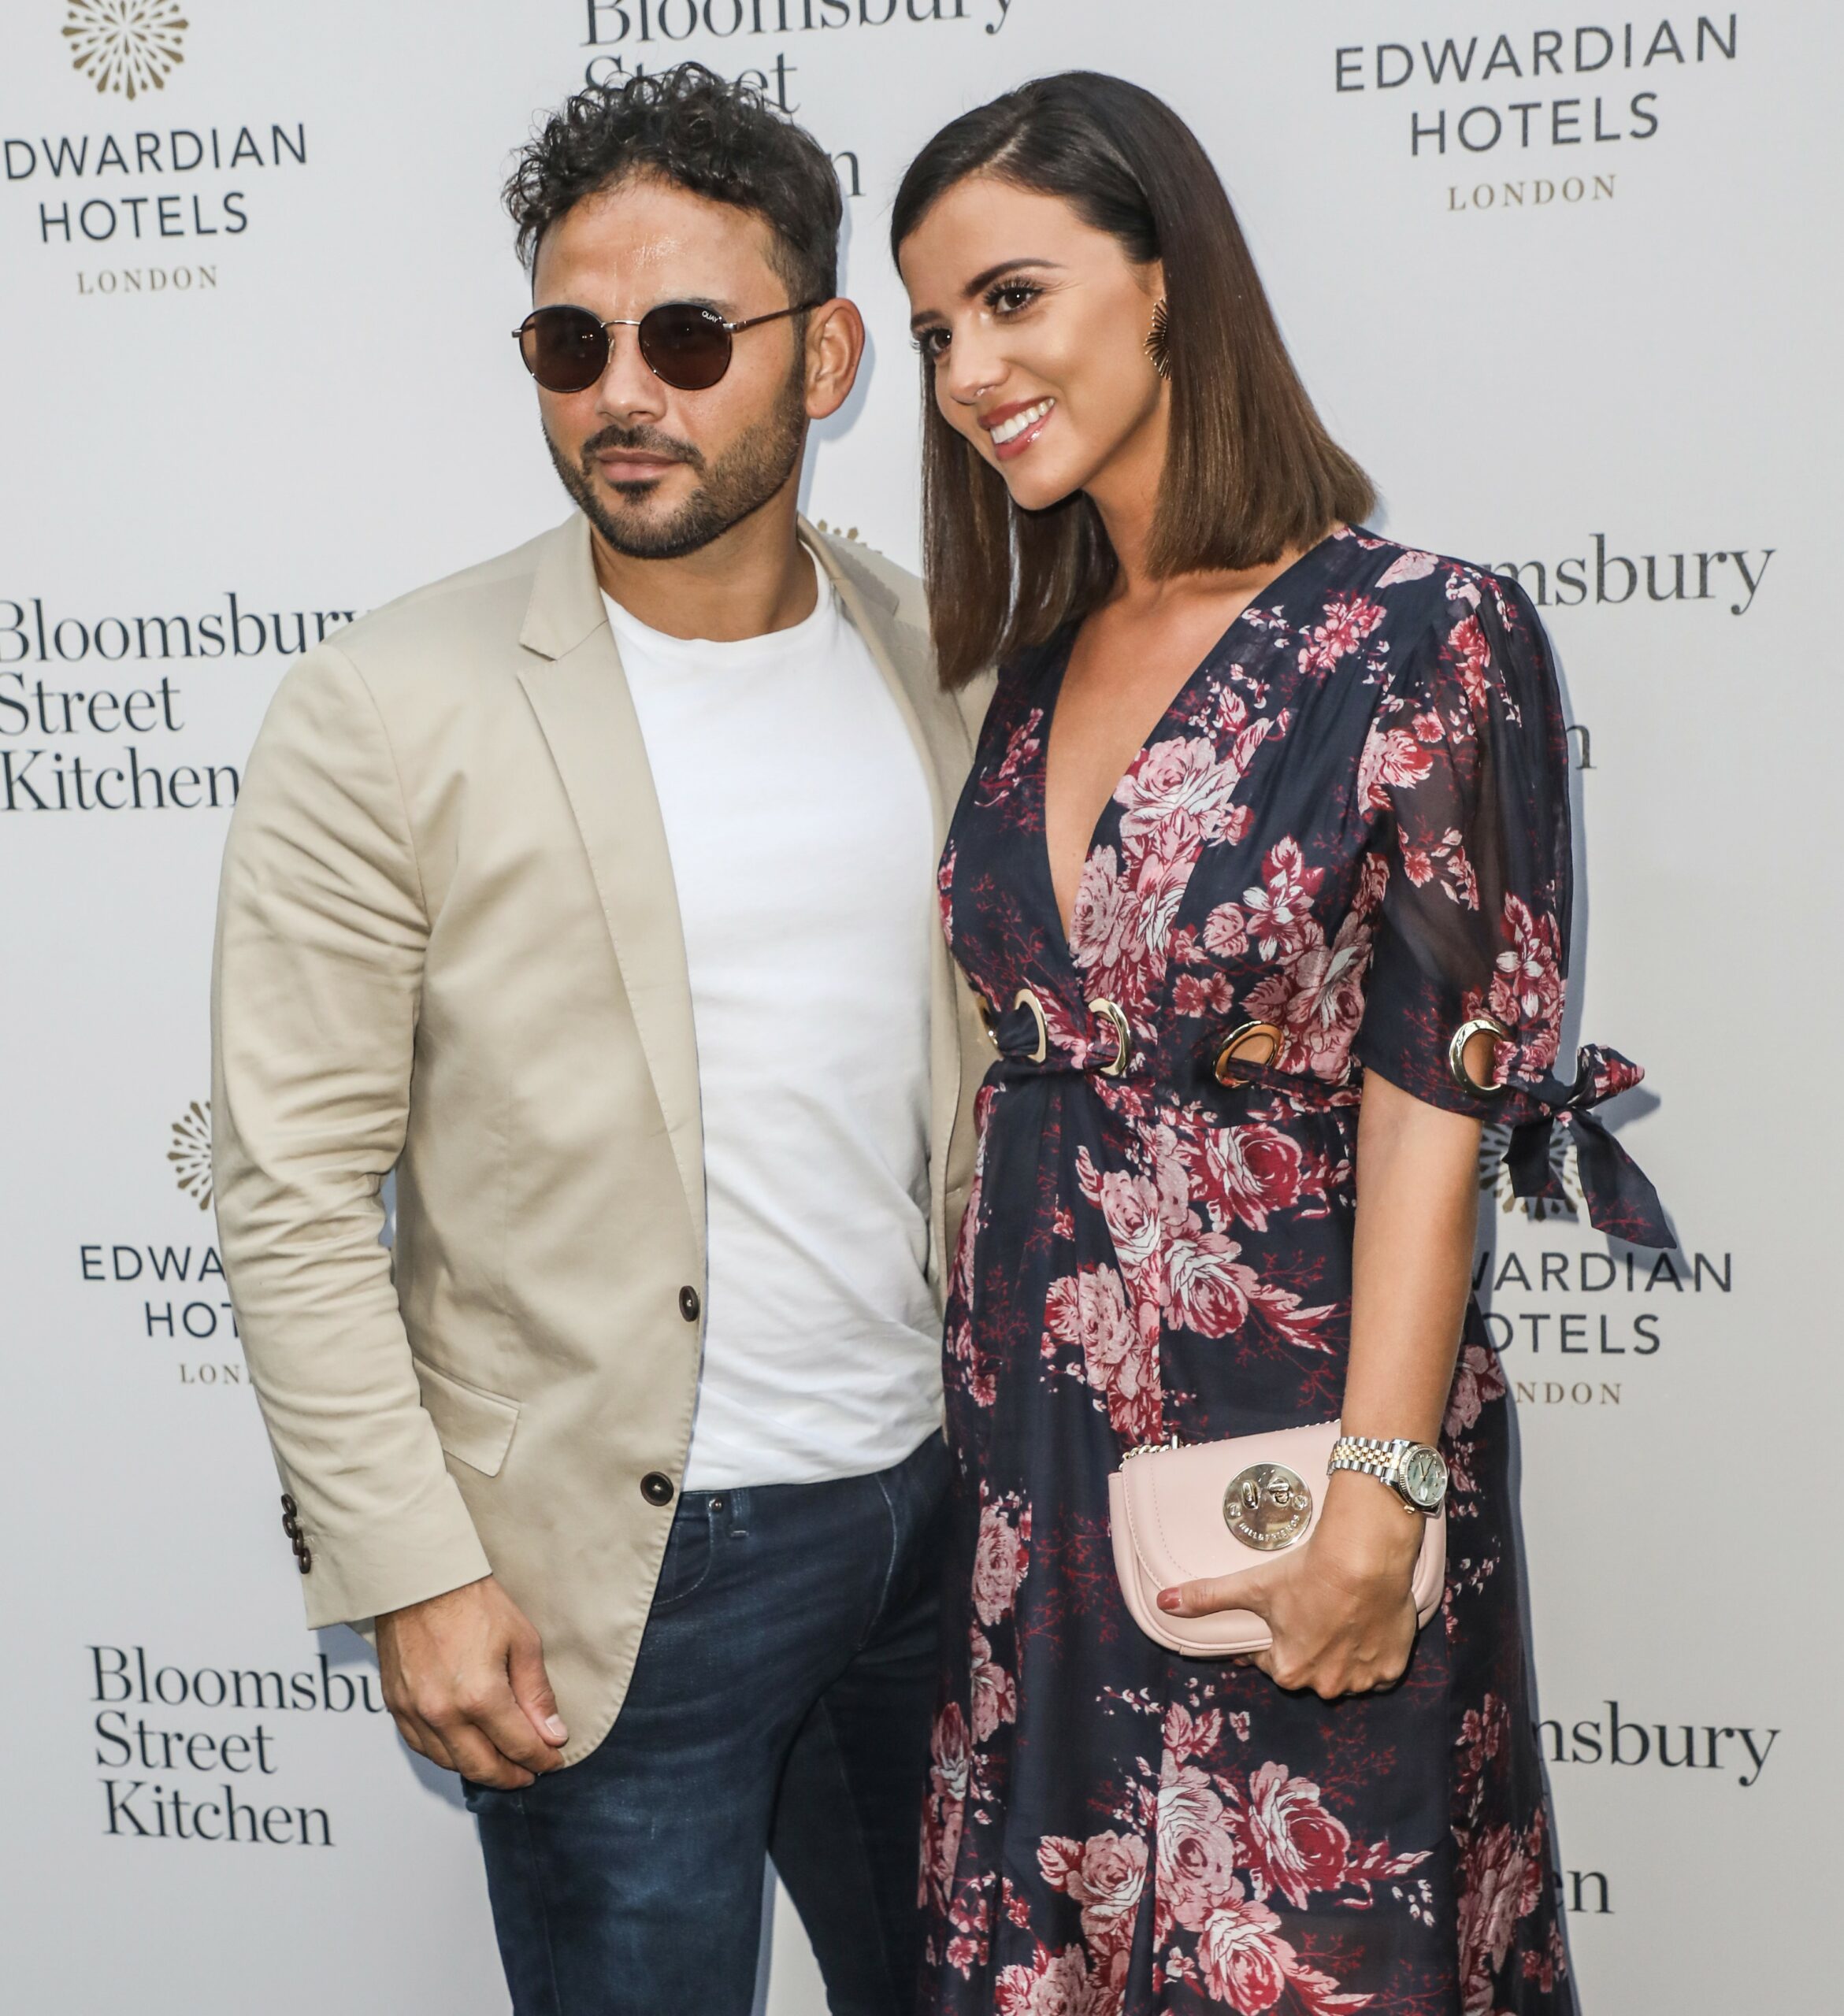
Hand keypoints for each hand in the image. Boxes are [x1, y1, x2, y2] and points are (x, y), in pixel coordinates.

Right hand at [377, 1575, 567, 1787]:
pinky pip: (422, 1747)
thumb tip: (552, 1733)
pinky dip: (446, 1754)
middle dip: (511, 1776)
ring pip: (450, 1763)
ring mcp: (415, 1713)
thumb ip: (536, 1693)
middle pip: (482, 1766)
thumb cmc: (473, 1602)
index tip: (554, 1758)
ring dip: (479, 1769)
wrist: (422, 1580)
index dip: (542, 1758)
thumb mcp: (522, 1640)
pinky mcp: (396, 1706)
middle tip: (529, 1773)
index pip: (519, 1746)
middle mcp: (443, 1713)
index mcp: (480, 1696)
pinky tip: (464, 1748)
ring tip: (501, 1762)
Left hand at [1157, 1472, 1424, 1698]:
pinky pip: (1379, 1668)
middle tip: (1312, 1608)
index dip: (1272, 1639)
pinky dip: (1373, 1652)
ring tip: (1339, 1613)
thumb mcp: (1251, 1585)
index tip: (1280, 1616)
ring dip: (1341, 1651)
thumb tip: (1163, 1603)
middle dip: (1308, 1646)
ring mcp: (1363, 1679)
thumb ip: (1207, 1597)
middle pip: (1310, 1669)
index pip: (1271, 1662)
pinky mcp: (1394, 1667)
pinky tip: (1366, 1625)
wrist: (1364, 1557)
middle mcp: (1326, 1685)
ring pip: (1346, 1670)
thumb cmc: (1305, 1573)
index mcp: (1289, 1671)